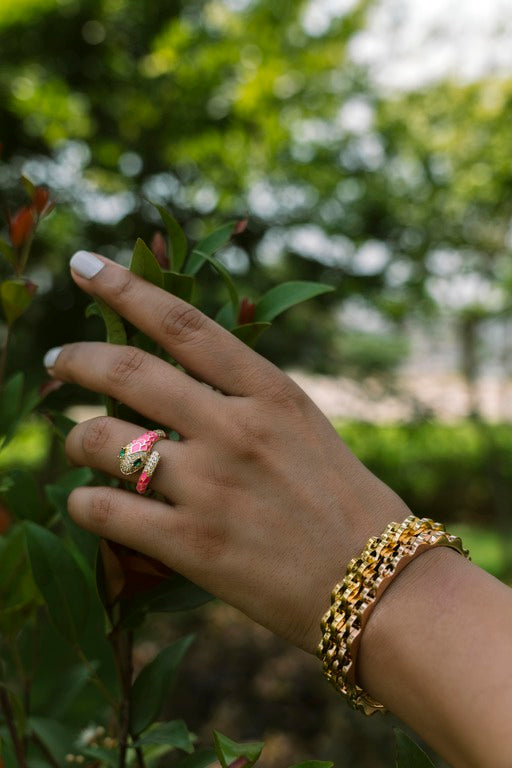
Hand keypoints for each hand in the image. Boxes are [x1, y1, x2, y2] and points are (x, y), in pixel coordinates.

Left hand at [46, 251, 409, 652]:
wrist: (378, 586)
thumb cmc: (346, 503)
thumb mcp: (303, 427)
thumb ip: (245, 399)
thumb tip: (178, 380)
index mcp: (269, 392)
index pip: (183, 324)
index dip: (124, 288)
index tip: (84, 266)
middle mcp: (235, 429)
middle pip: (128, 373)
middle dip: (78, 359)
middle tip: (57, 361)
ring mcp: (211, 487)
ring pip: (103, 440)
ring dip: (75, 438)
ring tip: (75, 444)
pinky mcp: (191, 546)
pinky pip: (104, 510)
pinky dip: (82, 502)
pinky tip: (88, 502)